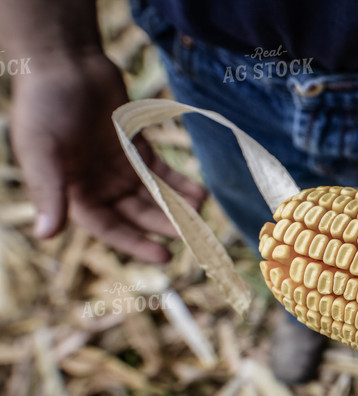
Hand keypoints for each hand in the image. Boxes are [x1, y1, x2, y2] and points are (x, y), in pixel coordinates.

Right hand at [9, 52, 205, 262]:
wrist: (64, 61)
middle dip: (163, 224)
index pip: (109, 228)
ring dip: (176, 206)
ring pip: (153, 196)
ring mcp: (119, 167)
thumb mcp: (42, 149)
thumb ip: (48, 191)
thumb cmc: (44, 104)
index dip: (136, 244)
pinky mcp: (136, 148)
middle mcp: (97, 185)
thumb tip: (46, 235)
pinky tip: (200, 194)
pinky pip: (162, 173)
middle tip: (192, 235)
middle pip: (137, 214)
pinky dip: (181, 184)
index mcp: (73, 192)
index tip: (165, 256)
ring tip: (200, 212)